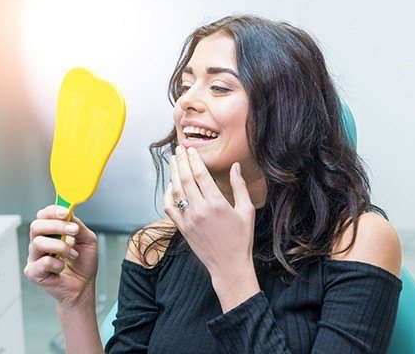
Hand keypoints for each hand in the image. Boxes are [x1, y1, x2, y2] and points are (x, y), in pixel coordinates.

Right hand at [23, 205, 98, 307]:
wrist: (84, 286)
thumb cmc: (83, 264)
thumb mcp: (88, 240)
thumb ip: (78, 225)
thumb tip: (69, 214)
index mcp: (51, 232)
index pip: (43, 215)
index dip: (53, 211)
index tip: (66, 212)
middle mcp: (40, 242)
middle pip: (36, 225)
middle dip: (57, 225)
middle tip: (74, 230)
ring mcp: (35, 257)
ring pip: (38, 243)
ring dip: (61, 246)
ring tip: (73, 254)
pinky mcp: (33, 272)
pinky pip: (42, 262)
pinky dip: (57, 264)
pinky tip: (62, 268)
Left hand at [164, 145, 255, 278]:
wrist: (229, 266)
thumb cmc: (241, 239)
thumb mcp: (246, 210)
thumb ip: (239, 186)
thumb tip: (235, 166)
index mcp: (217, 203)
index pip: (201, 174)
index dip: (194, 159)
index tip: (191, 149)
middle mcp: (200, 210)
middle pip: (186, 179)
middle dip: (181, 161)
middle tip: (179, 149)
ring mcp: (189, 219)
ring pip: (176, 191)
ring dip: (173, 173)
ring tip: (173, 161)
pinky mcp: (182, 228)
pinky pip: (170, 208)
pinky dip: (167, 195)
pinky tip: (170, 185)